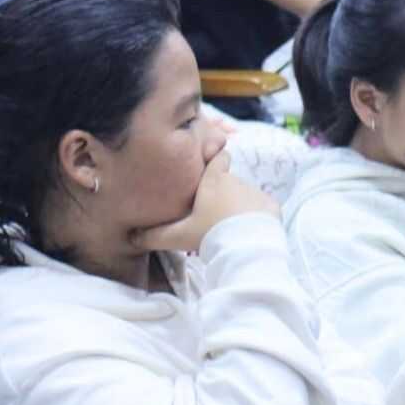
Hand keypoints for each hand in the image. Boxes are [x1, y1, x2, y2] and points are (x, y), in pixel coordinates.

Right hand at [137, 145, 277, 252]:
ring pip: (245, 196)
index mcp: (214, 180)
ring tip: (230, 229)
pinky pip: (262, 208)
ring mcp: (256, 192)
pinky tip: (249, 231)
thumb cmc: (210, 234)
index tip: (211, 172)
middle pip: (229, 182)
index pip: (219, 158)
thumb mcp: (178, 236)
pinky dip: (257, 217)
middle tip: (213, 217)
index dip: (216, 162)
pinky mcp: (271, 206)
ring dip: (239, 207)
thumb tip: (132, 238)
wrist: (246, 246)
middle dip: (223, 194)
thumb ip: (155, 235)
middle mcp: (236, 180)